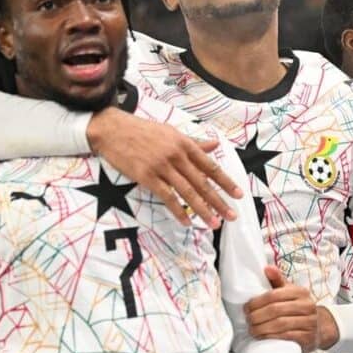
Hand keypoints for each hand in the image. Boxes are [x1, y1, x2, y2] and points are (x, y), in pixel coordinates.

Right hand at [87, 107, 242, 227]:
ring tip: (214, 223)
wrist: (114, 130)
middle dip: (219, 201)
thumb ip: (194, 143)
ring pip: (188, 192)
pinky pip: (167, 197)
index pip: (210, 166)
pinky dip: (178, 211)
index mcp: (185, 144)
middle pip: (202, 182)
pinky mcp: (147, 177)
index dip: (226, 182)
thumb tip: (215, 145)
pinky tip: (187, 222)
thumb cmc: (143, 131)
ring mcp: (162, 167)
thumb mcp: (171, 132)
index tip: (238, 194)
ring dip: (203, 210)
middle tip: (232, 216)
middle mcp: (177, 156)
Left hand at [244, 266, 338, 351]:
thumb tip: (266, 268)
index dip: (257, 302)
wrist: (319, 327)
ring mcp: (309, 322)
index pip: (274, 295)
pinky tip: (262, 337)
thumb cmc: (297, 307)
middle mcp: (307, 305)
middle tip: (248, 320)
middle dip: (257, 316)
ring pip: (280, 324)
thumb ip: (277, 280)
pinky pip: (286, 337)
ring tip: (252, 330)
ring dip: (262, 328)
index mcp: (300, 292)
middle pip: (275, 310)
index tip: (246, 308)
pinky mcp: (308, 337)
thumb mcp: (290, 292)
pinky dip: (271, 337)